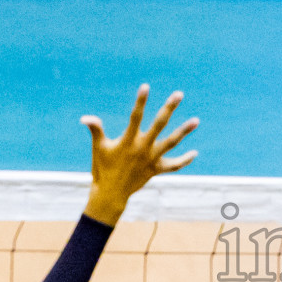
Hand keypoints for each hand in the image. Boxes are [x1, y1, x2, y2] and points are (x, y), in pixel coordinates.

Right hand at [81, 85, 198, 224]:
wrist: (110, 194)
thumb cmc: (102, 168)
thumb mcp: (98, 148)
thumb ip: (96, 130)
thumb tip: (85, 118)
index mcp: (128, 141)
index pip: (135, 117)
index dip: (140, 101)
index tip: (146, 86)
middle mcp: (142, 148)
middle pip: (159, 125)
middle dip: (169, 108)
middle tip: (179, 94)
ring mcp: (151, 159)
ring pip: (171, 143)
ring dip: (184, 131)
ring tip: (196, 120)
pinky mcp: (156, 170)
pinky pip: (173, 166)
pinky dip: (184, 160)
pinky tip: (194, 153)